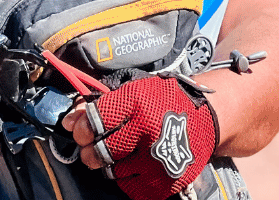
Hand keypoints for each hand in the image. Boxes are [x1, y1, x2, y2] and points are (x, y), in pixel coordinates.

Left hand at [63, 74, 217, 199]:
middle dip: (89, 150)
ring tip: (120, 152)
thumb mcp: (136, 90)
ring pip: (111, 171)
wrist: (207, 119)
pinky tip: (136, 164)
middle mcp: (147, 133)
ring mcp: (156, 161)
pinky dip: (127, 178)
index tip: (80, 129)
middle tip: (92, 147)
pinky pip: (129, 187)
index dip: (81, 127)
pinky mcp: (164, 182)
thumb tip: (70, 120)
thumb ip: (102, 104)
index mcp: (138, 104)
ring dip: (109, 164)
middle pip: (99, 151)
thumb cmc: (167, 101)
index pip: (94, 121)